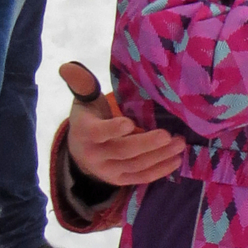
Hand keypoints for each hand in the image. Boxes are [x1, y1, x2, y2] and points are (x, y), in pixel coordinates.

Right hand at [61, 63, 183, 186]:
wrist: (81, 151)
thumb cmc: (90, 119)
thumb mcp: (84, 100)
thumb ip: (81, 84)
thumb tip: (68, 67)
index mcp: (85, 132)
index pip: (98, 132)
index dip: (112, 129)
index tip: (129, 123)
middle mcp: (95, 155)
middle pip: (123, 150)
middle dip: (147, 144)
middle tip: (168, 135)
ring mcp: (107, 171)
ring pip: (136, 165)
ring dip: (160, 156)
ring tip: (180, 143)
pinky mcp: (120, 180)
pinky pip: (141, 177)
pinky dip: (159, 171)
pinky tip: (176, 160)